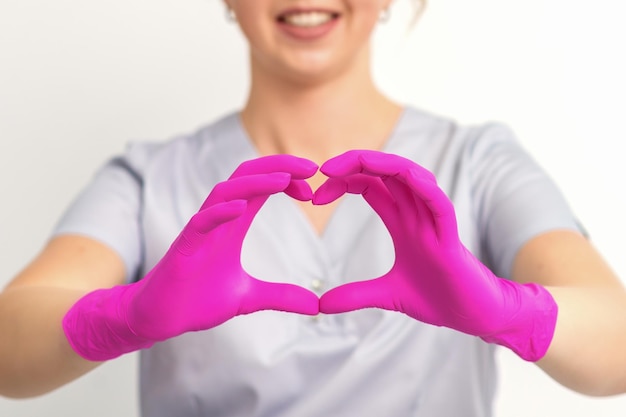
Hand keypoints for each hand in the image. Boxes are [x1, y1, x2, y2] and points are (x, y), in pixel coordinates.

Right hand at [63, 155, 319, 360]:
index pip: (260, 187)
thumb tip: (315, 306)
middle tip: (311, 168)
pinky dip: (220, 212)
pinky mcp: (183, 249)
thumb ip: (280, 296)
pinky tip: (242, 207)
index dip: (287, 179)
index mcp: (233, 225)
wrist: (161, 318)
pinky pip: (200, 222)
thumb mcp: (248, 298)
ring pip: (224, 192)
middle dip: (278, 166)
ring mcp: (199, 232)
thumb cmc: (197, 300)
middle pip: (246, 177)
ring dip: (254, 182)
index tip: (312, 188)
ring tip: (284, 180)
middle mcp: (217, 221)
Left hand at [314, 150, 556, 360]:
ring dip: (385, 165)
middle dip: (356, 163)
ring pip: (413, 179)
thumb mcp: (386, 296)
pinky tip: (407, 178)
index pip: (371, 186)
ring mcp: (434, 224)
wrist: (472, 316)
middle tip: (324, 169)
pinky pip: (441, 205)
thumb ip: (355, 295)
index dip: (343, 183)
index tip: (316, 196)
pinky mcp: (451, 238)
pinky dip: (425, 189)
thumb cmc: (438, 298)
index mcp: (402, 223)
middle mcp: (417, 216)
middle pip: (387, 173)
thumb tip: (320, 305)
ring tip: (355, 163)